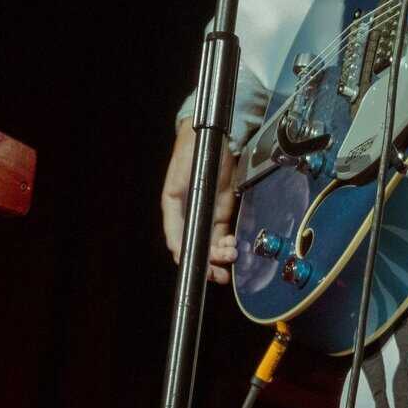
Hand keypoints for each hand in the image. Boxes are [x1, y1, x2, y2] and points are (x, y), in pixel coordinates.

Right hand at [161, 123, 239, 279]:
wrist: (215, 134)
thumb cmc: (194, 152)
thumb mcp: (182, 179)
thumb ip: (179, 208)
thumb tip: (179, 241)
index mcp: (174, 209)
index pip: (177, 241)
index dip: (187, 257)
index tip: (198, 266)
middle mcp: (189, 215)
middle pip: (196, 247)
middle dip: (207, 263)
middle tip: (218, 273)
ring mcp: (206, 213)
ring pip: (210, 244)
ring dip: (219, 256)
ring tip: (230, 256)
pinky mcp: (221, 210)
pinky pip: (222, 234)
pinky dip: (227, 243)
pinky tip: (233, 246)